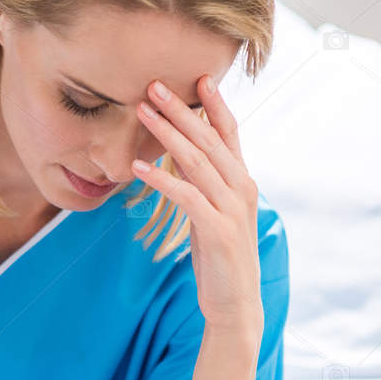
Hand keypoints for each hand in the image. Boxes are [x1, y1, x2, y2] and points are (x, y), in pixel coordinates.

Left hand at [133, 75, 262, 340]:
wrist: (234, 302)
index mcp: (241, 180)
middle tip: (153, 85)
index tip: (197, 77)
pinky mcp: (218, 231)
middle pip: (210, 139)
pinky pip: (187, 197)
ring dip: (168, 134)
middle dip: (182, 110)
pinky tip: (139, 166)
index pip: (230, 133)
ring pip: (198, 162)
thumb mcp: (211, 213)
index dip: (214, 104)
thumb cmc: (218, 257)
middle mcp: (241, 188)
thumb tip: (183, 156)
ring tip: (142, 112)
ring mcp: (232, 208)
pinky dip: (162, 179)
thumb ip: (204, 184)